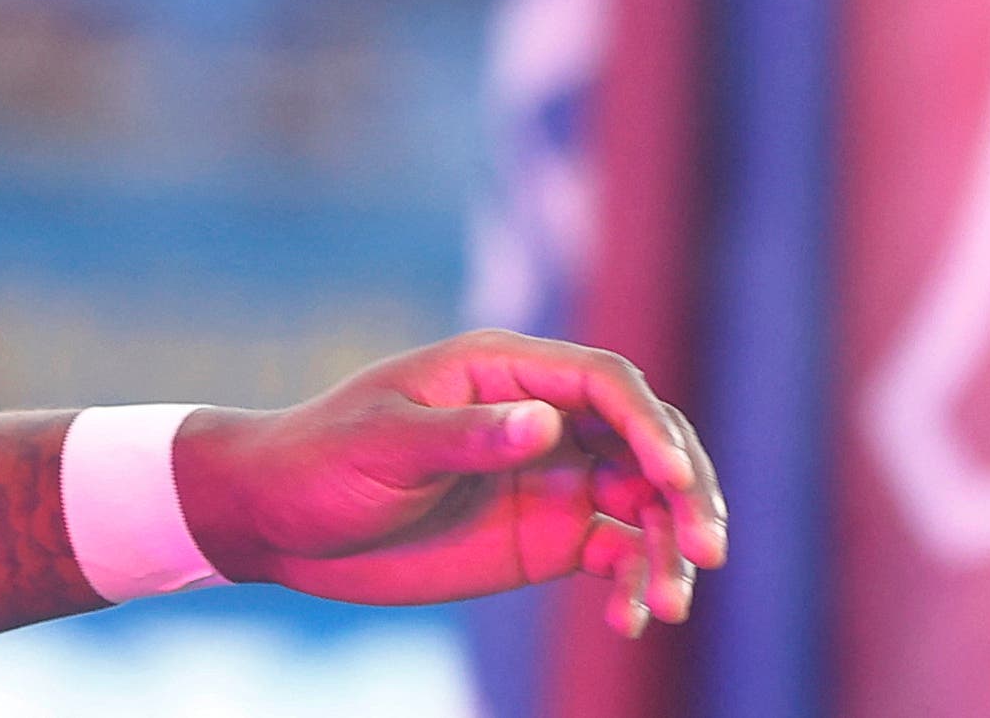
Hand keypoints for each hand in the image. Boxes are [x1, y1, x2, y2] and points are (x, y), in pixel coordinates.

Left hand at [176, 333, 729, 636]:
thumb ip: (465, 437)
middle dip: (688, 489)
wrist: (283, 521)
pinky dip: (638, 581)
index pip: (605, 383)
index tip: (674, 483)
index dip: (650, 426)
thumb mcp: (384, 446)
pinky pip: (617, 552)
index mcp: (501, 371)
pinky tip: (630, 619)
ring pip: (647, 501)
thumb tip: (547, 424)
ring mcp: (549, 476)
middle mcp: (539, 417)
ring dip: (673, 546)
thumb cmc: (321, 462)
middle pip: (646, 440)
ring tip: (666, 602)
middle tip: (706, 549)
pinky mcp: (546, 534)